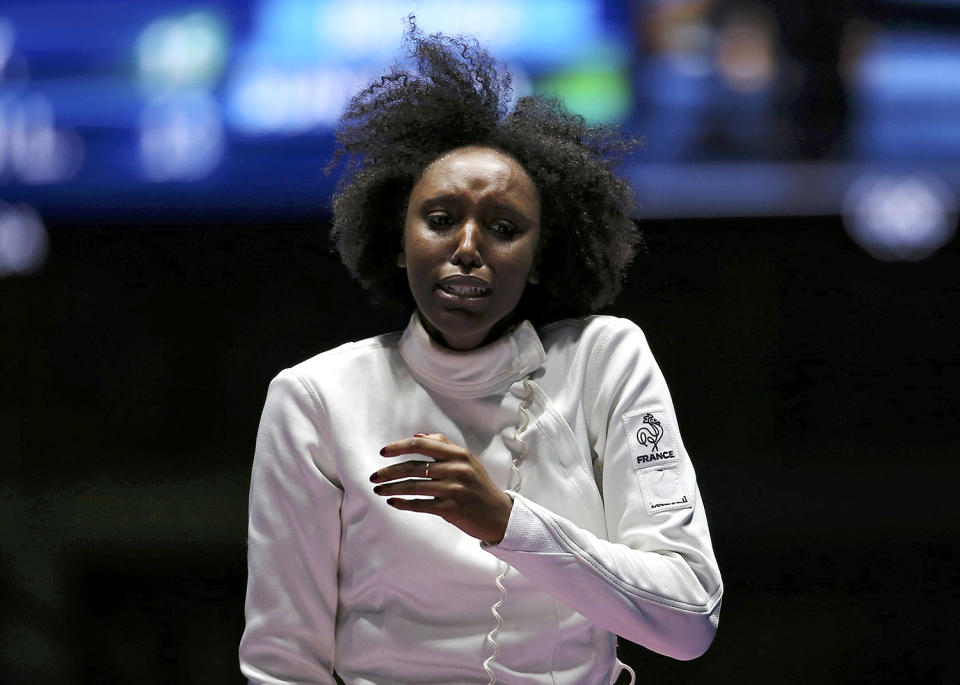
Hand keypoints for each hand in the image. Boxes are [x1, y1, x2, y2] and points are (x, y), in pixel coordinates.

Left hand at [370, 433, 512, 542]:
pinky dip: (403, 503)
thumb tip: (418, 436)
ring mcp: (454, 490)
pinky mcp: (452, 509)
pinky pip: (420, 505)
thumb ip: (444, 446)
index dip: (399, 447)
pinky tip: (392, 503)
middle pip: (413, 467)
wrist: (499, 514)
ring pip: (413, 486)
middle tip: (374, 476)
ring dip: (391, 489)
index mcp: (459, 454)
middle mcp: (457, 469)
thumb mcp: (468, 460)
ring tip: (379, 490)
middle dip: (389, 471)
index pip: (422, 444)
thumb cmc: (479, 486)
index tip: (384, 452)